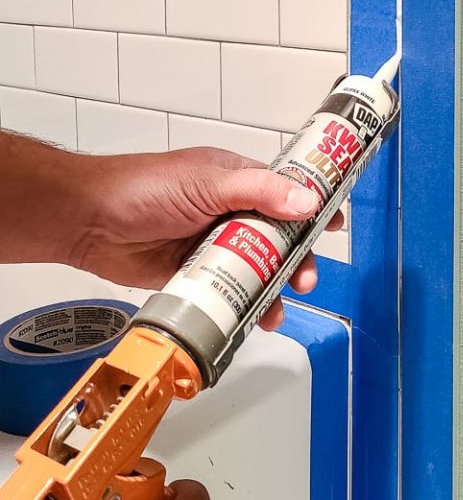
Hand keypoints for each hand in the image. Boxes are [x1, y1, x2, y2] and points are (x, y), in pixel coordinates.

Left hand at [71, 147, 343, 329]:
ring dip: (275, 287)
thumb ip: (259, 192)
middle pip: (278, 239)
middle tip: (306, 279)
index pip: (287, 192)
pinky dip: (246, 305)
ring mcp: (213, 246)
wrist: (89, 222)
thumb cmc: (144, 188)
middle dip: (298, 259)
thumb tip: (307, 203)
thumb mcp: (208, 182)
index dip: (314, 207)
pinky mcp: (196, 275)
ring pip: (257, 269)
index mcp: (237, 181)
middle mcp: (230, 212)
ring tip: (279, 306)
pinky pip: (230, 292)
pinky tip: (256, 318)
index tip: (336, 224)